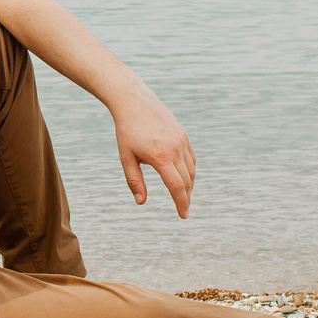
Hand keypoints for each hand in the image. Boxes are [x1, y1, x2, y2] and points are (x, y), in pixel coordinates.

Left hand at [113, 86, 195, 218]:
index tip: (183, 215)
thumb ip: (134, 181)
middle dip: (185, 198)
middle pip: (186, 181)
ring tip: (182, 195)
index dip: (181, 203)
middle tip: (183, 210)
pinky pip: (191, 158)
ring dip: (189, 185)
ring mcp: (182, 141)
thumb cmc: (126, 131)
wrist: (134, 101)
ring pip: (191, 170)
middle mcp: (175, 149)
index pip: (176, 187)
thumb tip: (141, 202)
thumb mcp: (126, 157)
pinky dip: (190, 171)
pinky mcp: (183, 135)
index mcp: (161, 157)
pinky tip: (184, 177)